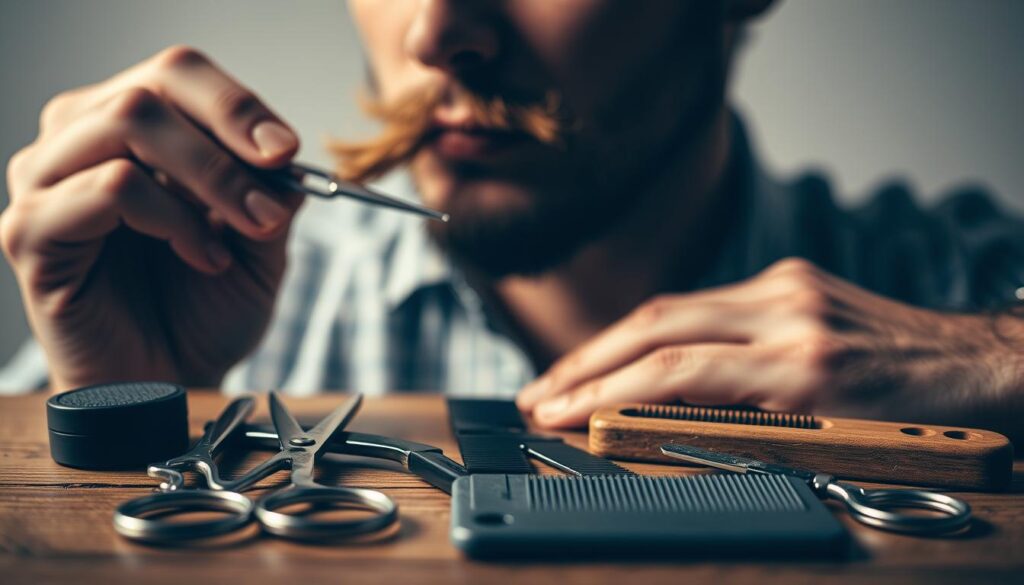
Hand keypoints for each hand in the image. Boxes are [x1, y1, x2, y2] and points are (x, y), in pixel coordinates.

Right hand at [1, 46, 302, 389]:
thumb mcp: (259, 241)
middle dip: (228, 145)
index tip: (286, 152)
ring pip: (128, 123)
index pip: (177, 75)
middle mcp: (78, 142)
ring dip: (207, 180)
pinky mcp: (30, 230)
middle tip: (272, 206)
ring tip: (234, 242)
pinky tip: (200, 258)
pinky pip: (109, 186)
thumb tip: (283, 151)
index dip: (237, 105)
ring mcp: (46, 182)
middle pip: (151, 90)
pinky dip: (171, 218)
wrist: (172, 382)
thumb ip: (270, 189)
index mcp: (128, 130)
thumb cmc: (204, 309)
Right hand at [517, 258, 1023, 434]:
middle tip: (537, 394)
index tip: (556, 414)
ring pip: (672, 306)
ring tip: (567, 378)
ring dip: (611, 345)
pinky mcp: (790, 279)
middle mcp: (789, 312)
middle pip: (657, 322)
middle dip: (585, 361)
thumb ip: (743, 434)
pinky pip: (704, 302)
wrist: (985, 366)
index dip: (603, 393)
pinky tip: (627, 354)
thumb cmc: (924, 420)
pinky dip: (654, 332)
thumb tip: (658, 432)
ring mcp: (789, 287)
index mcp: (803, 364)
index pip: (675, 370)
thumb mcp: (837, 449)